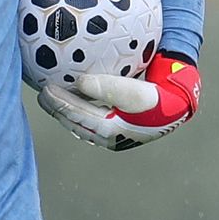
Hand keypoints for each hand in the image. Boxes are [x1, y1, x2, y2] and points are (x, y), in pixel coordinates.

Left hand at [37, 52, 201, 150]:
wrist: (177, 106)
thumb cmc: (156, 97)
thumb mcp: (132, 90)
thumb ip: (106, 87)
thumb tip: (79, 81)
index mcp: (109, 130)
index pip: (75, 115)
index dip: (57, 103)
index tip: (44, 89)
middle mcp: (107, 137)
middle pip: (73, 121)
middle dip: (56, 108)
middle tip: (41, 93)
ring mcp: (112, 135)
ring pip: (80, 122)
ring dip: (65, 110)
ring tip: (52, 96)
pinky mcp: (117, 129)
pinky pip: (91, 118)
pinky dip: (79, 108)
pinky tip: (74, 96)